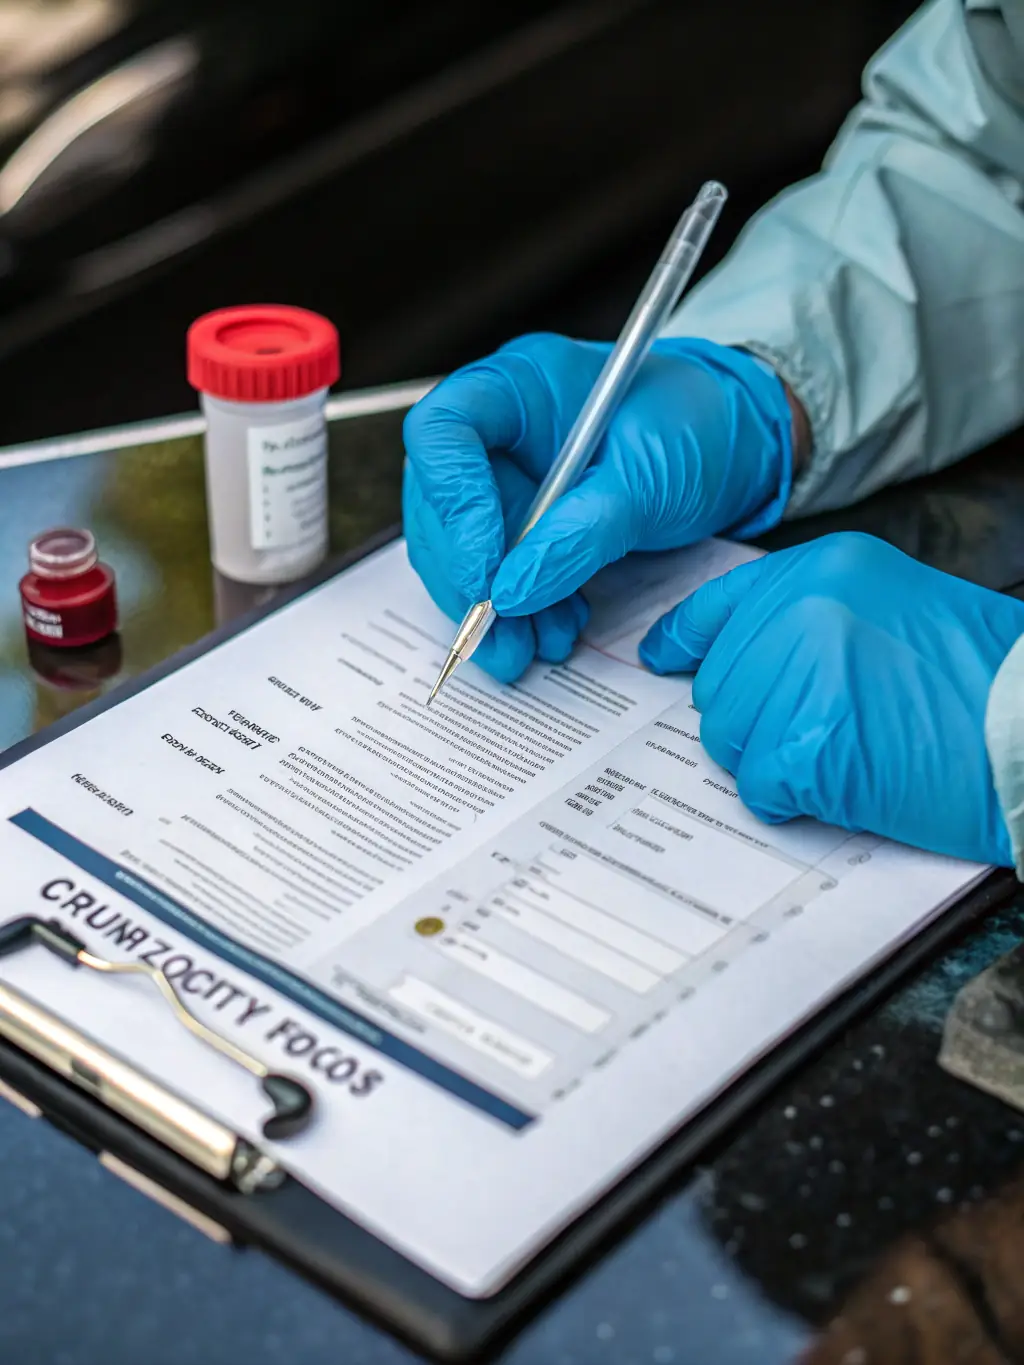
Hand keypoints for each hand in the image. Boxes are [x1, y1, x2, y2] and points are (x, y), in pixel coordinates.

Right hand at [402, 332, 793, 680]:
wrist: (736, 448)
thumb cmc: (698, 430)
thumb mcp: (649, 480)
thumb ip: (581, 532)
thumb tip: (513, 591)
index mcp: (521, 384)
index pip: (443, 431)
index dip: (452, 503)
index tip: (486, 571)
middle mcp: (499, 429)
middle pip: (439, 503)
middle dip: (467, 578)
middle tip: (498, 632)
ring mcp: (507, 478)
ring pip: (461, 550)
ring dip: (491, 607)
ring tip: (531, 646)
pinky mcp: (524, 523)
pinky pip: (499, 572)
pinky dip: (520, 610)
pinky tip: (554, 628)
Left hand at [639, 533, 1023, 863]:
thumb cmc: (979, 681)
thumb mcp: (894, 610)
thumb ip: (814, 621)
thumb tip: (747, 664)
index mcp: (821, 569)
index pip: (723, 604)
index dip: (686, 637)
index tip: (660, 656)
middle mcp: (800, 611)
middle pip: (719, 686)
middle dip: (755, 721)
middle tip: (824, 731)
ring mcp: (798, 675)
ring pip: (730, 739)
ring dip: (775, 760)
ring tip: (849, 750)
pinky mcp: (805, 744)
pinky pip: (758, 785)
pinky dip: (794, 799)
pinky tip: (848, 779)